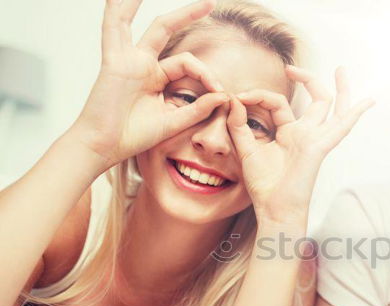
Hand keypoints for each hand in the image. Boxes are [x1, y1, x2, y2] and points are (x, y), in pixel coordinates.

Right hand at [71, 0, 229, 172]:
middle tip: (211, 2)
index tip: (220, 91)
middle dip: (188, 15)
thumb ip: (198, 109)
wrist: (105, 147)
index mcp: (156, 78)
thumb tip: (223, 95)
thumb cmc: (133, 137)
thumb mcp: (174, 122)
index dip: (206, 74)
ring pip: (144, 25)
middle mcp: (142, 64)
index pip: (186, 64)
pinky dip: (117, 8)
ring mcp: (128, 60)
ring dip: (154, 6)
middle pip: (167, 31)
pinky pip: (114, 27)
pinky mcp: (115, 61)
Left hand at [226, 66, 373, 228]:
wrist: (273, 209)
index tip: (237, 97)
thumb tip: (234, 100)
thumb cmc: (263, 186)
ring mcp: (315, 139)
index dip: (258, 95)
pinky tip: (368, 102)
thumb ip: (239, 125)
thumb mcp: (246, 149)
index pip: (278, 103)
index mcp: (289, 133)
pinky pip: (341, 126)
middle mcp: (305, 134)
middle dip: (307, 79)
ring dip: (340, 89)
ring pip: (333, 108)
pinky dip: (355, 113)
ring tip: (341, 70)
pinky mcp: (319, 147)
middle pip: (315, 100)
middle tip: (290, 67)